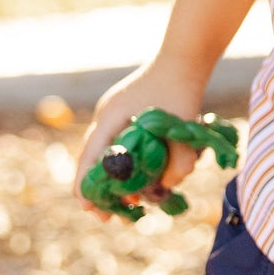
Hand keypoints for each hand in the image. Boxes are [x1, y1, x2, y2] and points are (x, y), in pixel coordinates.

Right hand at [74, 57, 209, 219]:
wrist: (185, 58)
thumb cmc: (182, 91)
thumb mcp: (183, 128)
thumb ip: (179, 161)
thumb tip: (169, 186)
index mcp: (110, 119)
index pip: (89, 160)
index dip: (88, 187)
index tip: (90, 209)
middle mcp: (106, 117)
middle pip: (91, 159)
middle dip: (99, 190)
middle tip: (109, 216)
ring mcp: (113, 113)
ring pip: (104, 152)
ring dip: (112, 177)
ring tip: (127, 203)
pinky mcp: (125, 113)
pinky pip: (116, 142)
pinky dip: (123, 162)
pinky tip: (138, 177)